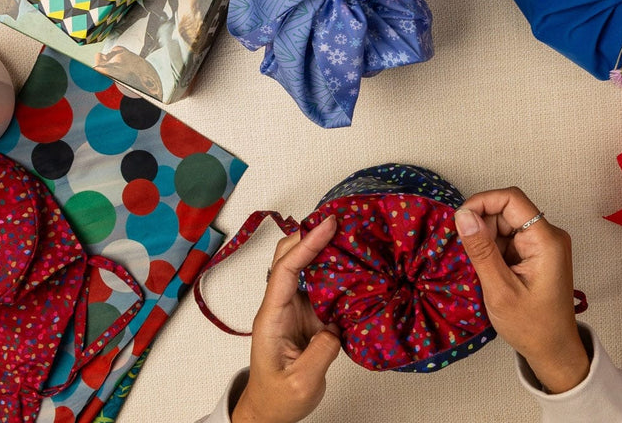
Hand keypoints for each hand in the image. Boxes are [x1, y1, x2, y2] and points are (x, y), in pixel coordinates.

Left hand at [232, 216, 341, 422]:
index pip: (285, 270)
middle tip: (339, 218)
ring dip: (323, 249)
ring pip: (304, 268)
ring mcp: (293, 309)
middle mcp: (279, 307)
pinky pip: (319, 285)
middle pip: (288, 258)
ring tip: (349, 233)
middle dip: (309, 234)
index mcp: (271, 317)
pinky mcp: (308, 316)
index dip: (306, 244)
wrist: (269, 411)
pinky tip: (352, 263)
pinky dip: (334, 270)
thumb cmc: (277, 398)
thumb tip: (337, 326)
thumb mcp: (301, 382)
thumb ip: (321, 352)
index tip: (327, 225)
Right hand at [454, 188, 588, 393]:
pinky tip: (488, 271)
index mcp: (546, 240)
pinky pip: (509, 239)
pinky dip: (493, 250)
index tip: (459, 220)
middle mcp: (548, 235)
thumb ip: (481, 250)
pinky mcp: (536, 253)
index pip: (511, 199)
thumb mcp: (500, 289)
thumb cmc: (532, 326)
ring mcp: (543, 244)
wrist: (553, 350)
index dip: (481, 202)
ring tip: (481, 269)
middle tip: (469, 254)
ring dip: (486, 240)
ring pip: (505, 224)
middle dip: (482, 226)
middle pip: (507, 210)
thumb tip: (462, 215)